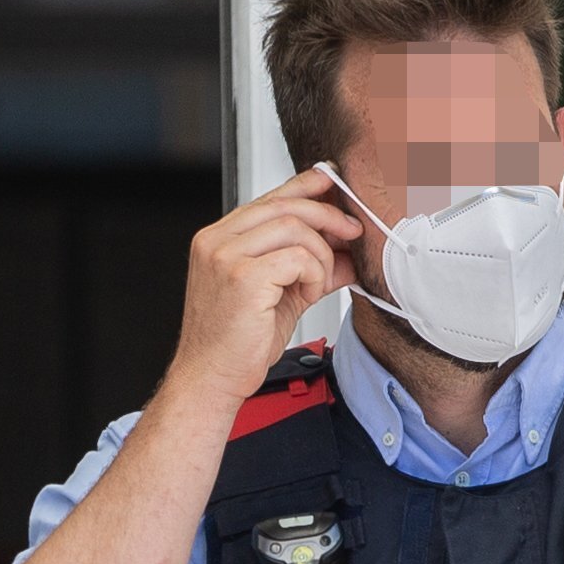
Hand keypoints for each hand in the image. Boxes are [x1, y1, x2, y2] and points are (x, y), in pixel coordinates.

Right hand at [167, 171, 366, 407]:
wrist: (211, 379)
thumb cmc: (235, 343)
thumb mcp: (280, 295)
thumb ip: (308, 267)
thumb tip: (344, 252)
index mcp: (218, 239)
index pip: (268, 197)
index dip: (306, 186)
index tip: (333, 184)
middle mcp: (217, 241)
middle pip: (284, 206)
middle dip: (328, 216)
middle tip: (352, 233)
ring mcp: (225, 257)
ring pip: (295, 228)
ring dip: (321, 255)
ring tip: (316, 284)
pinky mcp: (242, 278)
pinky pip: (297, 258)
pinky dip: (314, 274)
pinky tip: (307, 294)